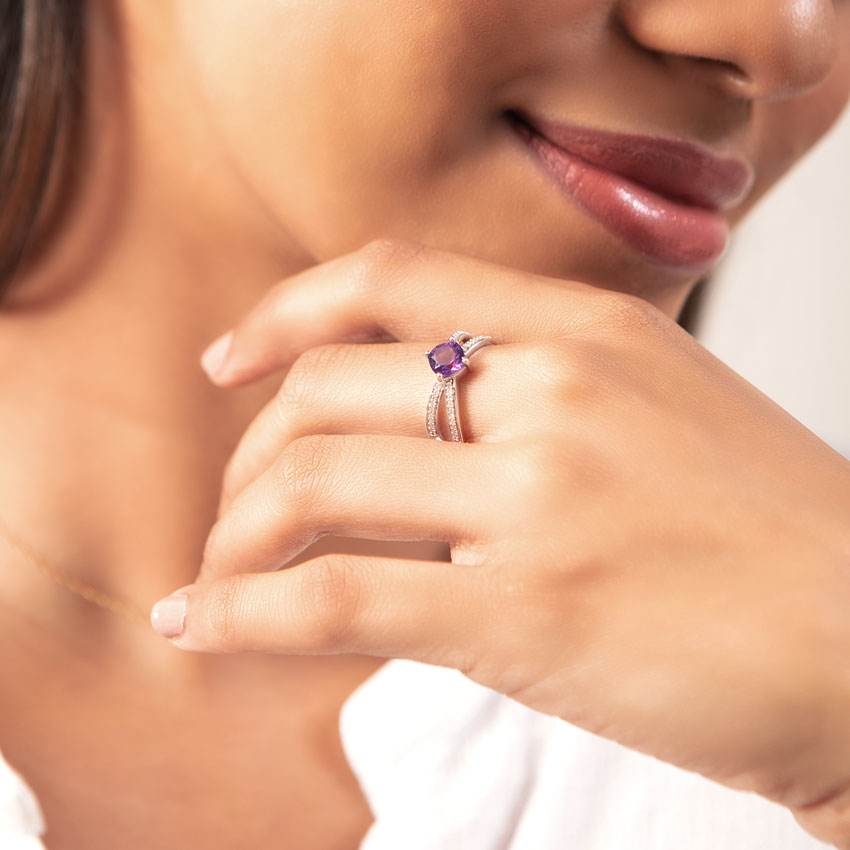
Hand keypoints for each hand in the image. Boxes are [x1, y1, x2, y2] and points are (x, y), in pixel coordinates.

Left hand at [153, 239, 849, 845]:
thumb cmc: (769, 534)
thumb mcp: (659, 410)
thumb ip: (540, 392)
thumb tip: (413, 423)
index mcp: (588, 330)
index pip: (388, 278)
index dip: (284, 314)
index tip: (227, 360)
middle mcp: (554, 394)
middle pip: (324, 392)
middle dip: (250, 458)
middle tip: (236, 513)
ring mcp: (539, 501)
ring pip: (312, 487)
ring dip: (236, 533)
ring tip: (218, 575)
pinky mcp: (525, 616)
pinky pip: (334, 602)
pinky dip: (241, 614)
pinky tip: (198, 627)